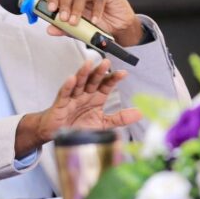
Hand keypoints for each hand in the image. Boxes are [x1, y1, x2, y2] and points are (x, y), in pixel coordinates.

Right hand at [14, 60, 141, 154]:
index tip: (123, 73)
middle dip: (100, 72)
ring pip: (79, 83)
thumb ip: (120, 118)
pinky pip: (65, 94)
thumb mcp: (103, 124)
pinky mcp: (61, 104)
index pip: (106, 85)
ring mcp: (73, 98)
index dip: (114, 79)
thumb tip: (140, 113)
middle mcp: (85, 95)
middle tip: (106, 62)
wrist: (59, 135)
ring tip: (88, 63)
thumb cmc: (79, 127)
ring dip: (83, 73)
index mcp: (96, 98)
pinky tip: (72, 78)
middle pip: (93, 80)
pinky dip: (68, 86)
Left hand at [45, 0, 142, 46]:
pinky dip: (96, 10)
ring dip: (76, 8)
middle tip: (63, 18)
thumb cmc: (96, 25)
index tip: (50, 9)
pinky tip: (94, 20)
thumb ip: (63, 28)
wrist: (117, 29)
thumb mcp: (77, 29)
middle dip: (63, 4)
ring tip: (75, 22)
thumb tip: (49, 30)